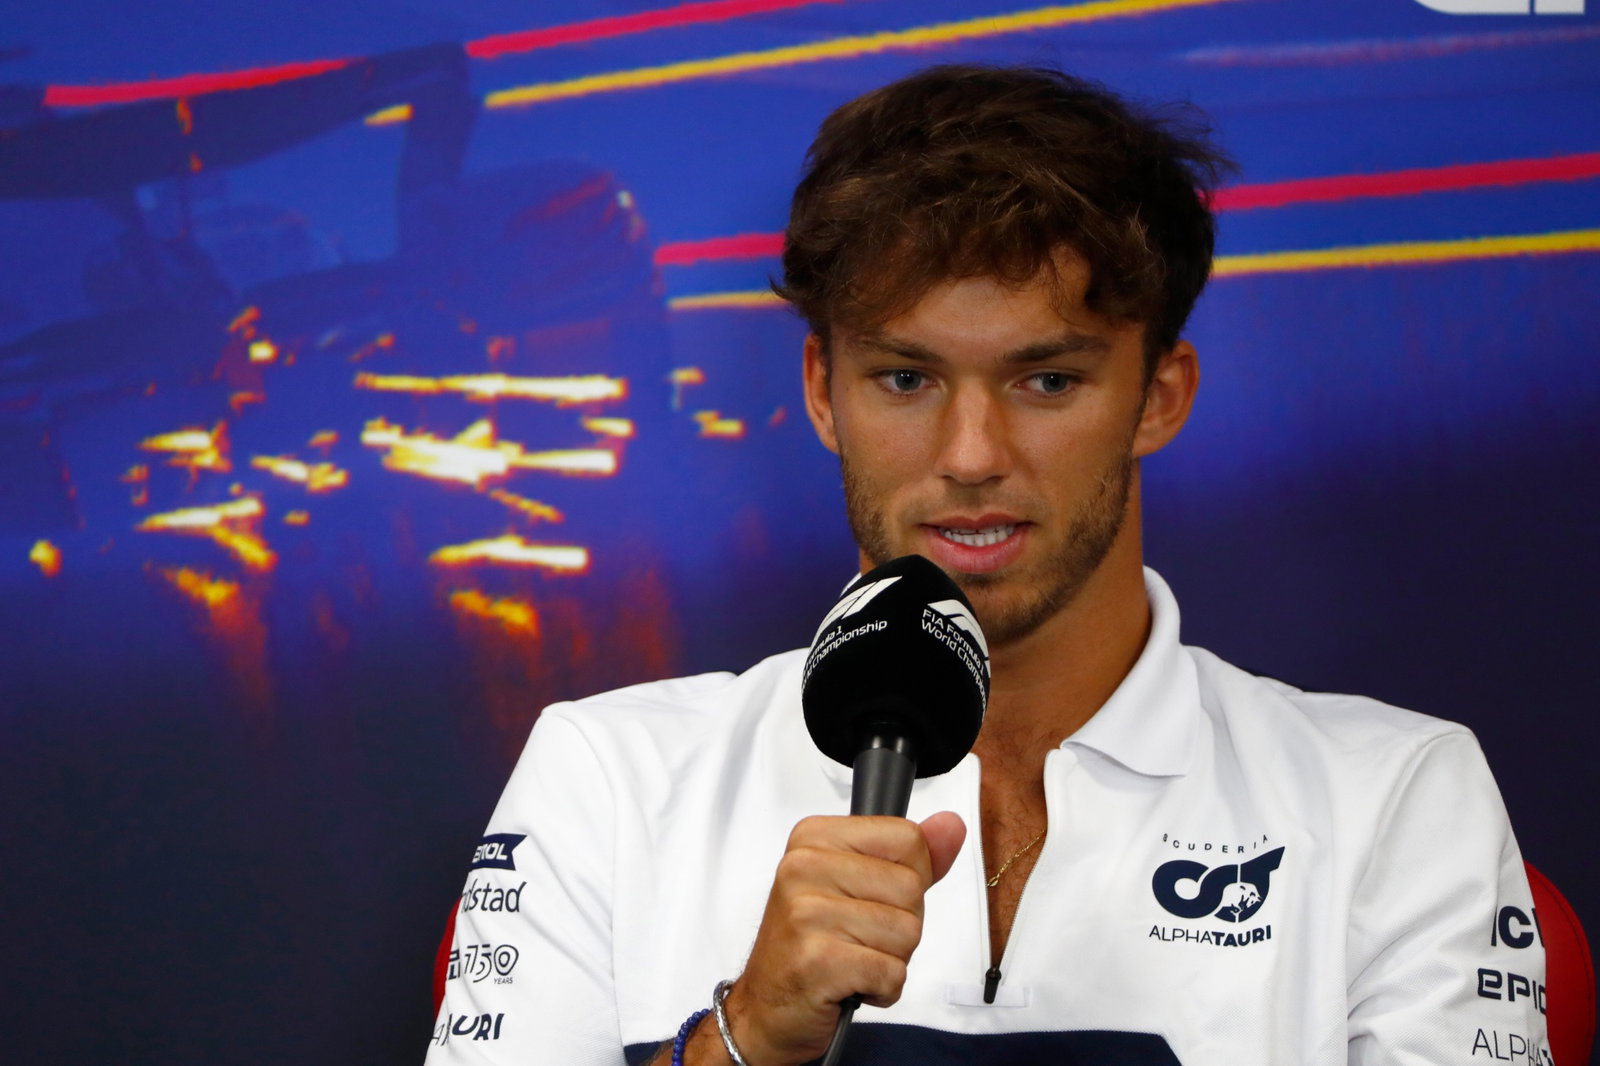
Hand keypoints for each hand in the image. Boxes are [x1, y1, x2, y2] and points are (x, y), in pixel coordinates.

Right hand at [714, 811, 965, 1064]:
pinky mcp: (818, 960)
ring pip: (908, 931)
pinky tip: (850, 984)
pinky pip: (893, 972)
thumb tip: (951, 826)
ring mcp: (808, 913)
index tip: (870, 899)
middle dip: (900, 924)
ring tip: (852, 960)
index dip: (908, 878)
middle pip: (911, 888)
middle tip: (857, 938)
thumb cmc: (811, 946)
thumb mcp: (858, 887)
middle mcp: (804, 866)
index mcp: (814, 838)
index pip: (907, 838)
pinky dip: (883, 989)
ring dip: (891, 959)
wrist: (765, 1010)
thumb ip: (910, 858)